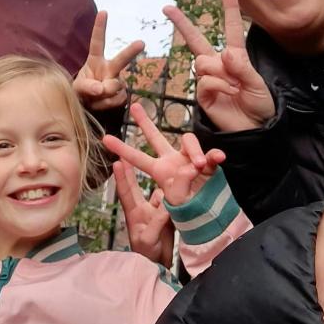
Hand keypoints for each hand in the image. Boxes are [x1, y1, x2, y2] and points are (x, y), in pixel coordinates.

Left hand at [73, 11, 144, 110]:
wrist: (88, 107)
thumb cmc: (81, 92)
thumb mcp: (77, 88)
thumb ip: (86, 87)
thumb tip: (101, 88)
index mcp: (95, 60)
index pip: (98, 42)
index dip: (100, 27)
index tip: (103, 12)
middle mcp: (110, 68)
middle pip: (122, 59)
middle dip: (132, 51)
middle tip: (141, 43)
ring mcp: (118, 81)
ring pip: (114, 86)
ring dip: (102, 96)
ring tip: (93, 98)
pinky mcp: (123, 94)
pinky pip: (116, 100)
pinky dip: (106, 104)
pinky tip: (102, 103)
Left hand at [103, 102, 224, 206]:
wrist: (209, 217)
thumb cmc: (188, 214)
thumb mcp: (177, 207)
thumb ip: (178, 190)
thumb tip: (189, 169)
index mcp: (159, 172)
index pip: (138, 159)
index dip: (122, 149)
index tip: (105, 139)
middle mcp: (172, 162)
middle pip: (156, 137)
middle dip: (145, 122)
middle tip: (134, 106)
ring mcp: (190, 160)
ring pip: (189, 142)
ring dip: (195, 152)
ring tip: (199, 166)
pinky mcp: (208, 163)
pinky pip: (211, 153)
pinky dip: (214, 155)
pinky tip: (218, 158)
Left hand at [114, 160, 172, 266]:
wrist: (159, 265)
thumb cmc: (147, 254)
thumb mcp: (149, 238)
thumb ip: (157, 221)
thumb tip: (167, 203)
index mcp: (134, 213)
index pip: (126, 192)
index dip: (122, 178)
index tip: (117, 161)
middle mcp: (144, 209)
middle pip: (136, 186)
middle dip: (132, 170)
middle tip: (127, 153)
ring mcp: (156, 211)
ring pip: (158, 191)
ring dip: (161, 181)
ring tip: (168, 166)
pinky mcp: (168, 215)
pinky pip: (171, 201)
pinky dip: (175, 194)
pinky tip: (182, 185)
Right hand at [164, 0, 273, 131]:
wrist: (254, 130)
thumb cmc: (261, 106)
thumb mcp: (258, 84)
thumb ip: (242, 68)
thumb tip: (224, 54)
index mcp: (236, 58)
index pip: (232, 30)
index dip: (230, 10)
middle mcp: (219, 65)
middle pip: (196, 40)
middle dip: (182, 23)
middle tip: (167, 8)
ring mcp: (209, 78)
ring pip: (203, 62)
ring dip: (221, 74)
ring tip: (235, 88)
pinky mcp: (202, 94)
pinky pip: (205, 80)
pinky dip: (219, 86)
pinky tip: (229, 94)